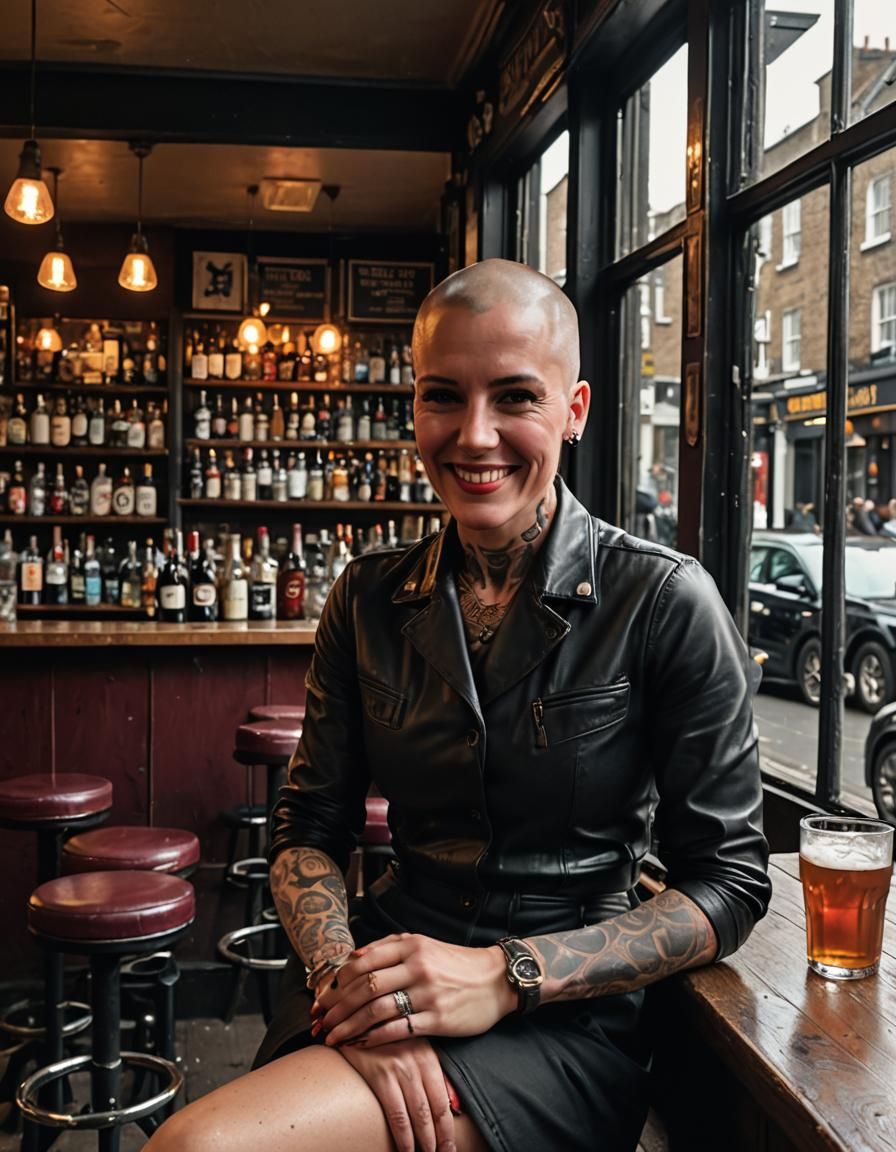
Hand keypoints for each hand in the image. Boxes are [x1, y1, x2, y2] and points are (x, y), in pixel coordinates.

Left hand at [313, 932, 513, 1046]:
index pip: (363, 961)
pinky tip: (360, 1044)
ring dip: (350, 1026)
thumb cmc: (456, 964)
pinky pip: (399, 1029)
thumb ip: (390, 947)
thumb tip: (353, 957)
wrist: (497, 979)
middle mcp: (417, 966)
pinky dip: (375, 1038)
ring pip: (377, 1010)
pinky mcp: (438, 1018)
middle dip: (337, 1007)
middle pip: (365, 986)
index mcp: (411, 945)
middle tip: (320, 1021)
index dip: (337, 981)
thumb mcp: (425, 944)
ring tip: (333, 1037)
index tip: (322, 997)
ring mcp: (428, 993)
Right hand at [340, 1036, 456, 1151]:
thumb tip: (452, 1103)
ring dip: (424, 1141)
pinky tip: (406, 1150)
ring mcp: (399, 1068)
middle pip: (434, 1109)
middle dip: (441, 1138)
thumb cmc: (386, 1034)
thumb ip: (432, 1071)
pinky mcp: (379, 1074)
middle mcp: (417, 1062)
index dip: (449, 1127)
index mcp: (429, 1056)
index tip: (452, 1145)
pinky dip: (403, 1135)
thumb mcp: (413, 1046)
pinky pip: (395, 1112)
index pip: (444, 1099)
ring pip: (418, 1114)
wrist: (357, 1016)